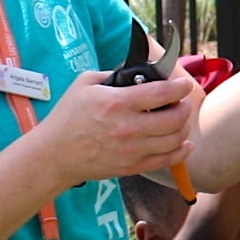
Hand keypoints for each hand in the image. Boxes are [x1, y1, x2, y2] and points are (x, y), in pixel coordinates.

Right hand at [34, 69, 196, 189]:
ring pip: (175, 139)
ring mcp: (132, 150)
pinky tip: (184, 143)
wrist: (55, 154)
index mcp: (117, 103)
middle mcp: (128, 127)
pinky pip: (167, 160)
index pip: (161, 93)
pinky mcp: (132, 167)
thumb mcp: (85, 84)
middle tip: (180, 102)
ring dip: (184, 127)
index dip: (179, 88)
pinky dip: (181, 151)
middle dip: (183, 107)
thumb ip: (114, 75)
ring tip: (180, 120)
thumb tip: (138, 73)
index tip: (184, 85)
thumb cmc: (67, 117)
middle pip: (175, 118)